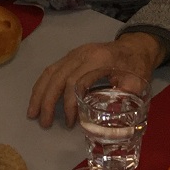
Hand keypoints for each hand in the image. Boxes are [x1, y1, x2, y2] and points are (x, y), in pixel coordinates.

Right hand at [28, 34, 165, 128]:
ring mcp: (74, 53)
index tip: (70, 123)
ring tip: (32, 113)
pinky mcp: (71, 56)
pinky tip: (38, 98)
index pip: (75, 82)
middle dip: (48, 101)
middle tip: (44, 123)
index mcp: (98, 59)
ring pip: (50, 71)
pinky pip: (52, 69)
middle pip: (57, 76)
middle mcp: (82, 54)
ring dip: (39, 93)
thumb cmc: (136, 66)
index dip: (70, 104)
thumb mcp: (137, 82)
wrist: (135, 46)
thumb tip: (110, 119)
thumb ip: (124, 98)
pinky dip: (42, 84)